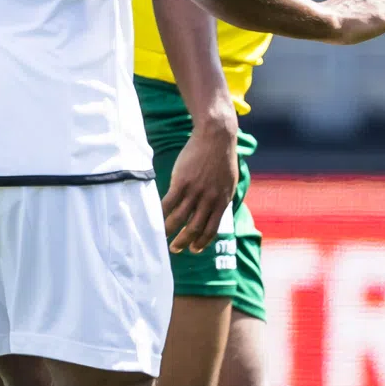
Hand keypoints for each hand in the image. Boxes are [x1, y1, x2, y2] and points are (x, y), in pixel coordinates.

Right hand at [162, 117, 238, 254]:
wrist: (216, 136)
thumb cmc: (222, 158)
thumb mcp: (228, 181)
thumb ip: (221, 198)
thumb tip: (215, 213)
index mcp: (223, 200)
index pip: (212, 229)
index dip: (202, 242)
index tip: (194, 249)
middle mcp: (209, 199)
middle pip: (194, 229)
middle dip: (183, 242)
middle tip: (175, 249)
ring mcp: (195, 191)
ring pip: (179, 220)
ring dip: (170, 232)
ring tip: (163, 237)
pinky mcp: (182, 182)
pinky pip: (168, 204)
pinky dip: (161, 216)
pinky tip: (155, 220)